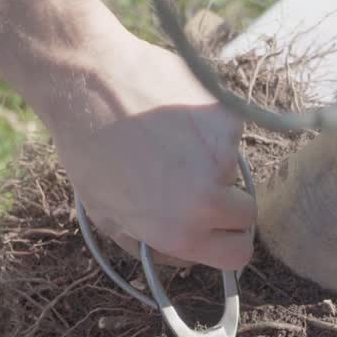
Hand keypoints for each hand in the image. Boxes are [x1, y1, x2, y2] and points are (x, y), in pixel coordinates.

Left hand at [43, 36, 255, 269]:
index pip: (238, 254)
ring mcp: (223, 154)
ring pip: (233, 166)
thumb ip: (153, 244)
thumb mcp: (107, 216)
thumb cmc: (89, 151)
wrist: (89, 82)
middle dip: (228, 202)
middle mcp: (209, 199)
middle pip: (247, 213)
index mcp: (181, 232)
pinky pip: (228, 130)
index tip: (221, 229)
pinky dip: (209, 125)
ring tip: (171, 139)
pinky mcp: (227, 115)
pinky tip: (175, 115)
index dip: (230, 242)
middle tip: (195, 182)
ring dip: (212, 158)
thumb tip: (185, 253)